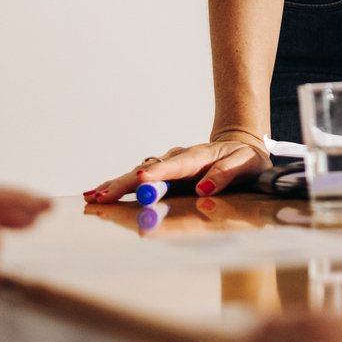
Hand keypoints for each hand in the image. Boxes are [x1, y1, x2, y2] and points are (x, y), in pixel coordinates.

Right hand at [86, 128, 270, 202]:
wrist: (241, 145)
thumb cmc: (245, 158)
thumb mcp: (246, 164)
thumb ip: (226, 174)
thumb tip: (204, 190)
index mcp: (200, 156)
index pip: (178, 166)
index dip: (159, 174)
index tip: (141, 180)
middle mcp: (178, 158)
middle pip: (149, 170)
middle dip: (126, 183)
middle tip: (104, 195)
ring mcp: (168, 164)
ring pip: (138, 173)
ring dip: (117, 185)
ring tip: (95, 196)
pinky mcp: (163, 173)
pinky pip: (139, 180)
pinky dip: (119, 186)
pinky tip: (100, 193)